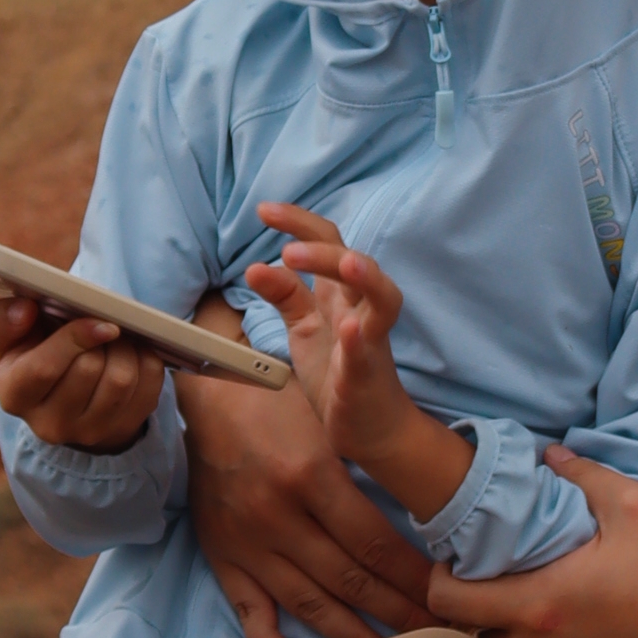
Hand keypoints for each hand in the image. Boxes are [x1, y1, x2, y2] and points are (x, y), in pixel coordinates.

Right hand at [0, 292, 163, 452]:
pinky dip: (146, 359)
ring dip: (126, 348)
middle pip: (90, 369)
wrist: (64, 395)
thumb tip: (25, 309)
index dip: (75, 338)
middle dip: (102, 337)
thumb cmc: (34, 352)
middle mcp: (49, 423)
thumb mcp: (10, 337)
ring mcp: (89, 431)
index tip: (99, 320)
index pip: (44, 368)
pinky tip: (131, 353)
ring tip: (116, 337)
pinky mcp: (124, 427)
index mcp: (16, 396)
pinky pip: (149, 385)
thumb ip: (3, 318)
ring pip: (122, 379)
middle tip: (102, 323)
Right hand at [178, 298, 434, 637]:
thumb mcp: (328, 417)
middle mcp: (279, 517)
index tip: (446, 600)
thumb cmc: (278, 394)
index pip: (375, 543)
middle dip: (398, 614)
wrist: (206, 389)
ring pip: (307, 602)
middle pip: (349, 579)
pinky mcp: (221, 553)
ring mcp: (247, 541)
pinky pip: (246, 605)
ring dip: (350, 637)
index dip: (413, 578)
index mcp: (311, 476)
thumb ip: (360, 464)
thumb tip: (414, 512)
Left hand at [244, 205, 473, 526]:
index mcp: (341, 293)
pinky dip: (360, 340)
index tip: (265, 210)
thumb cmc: (338, 370)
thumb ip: (285, 295)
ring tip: (346, 263)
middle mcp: (360, 308)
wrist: (370, 427)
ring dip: (365, 278)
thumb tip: (256, 266)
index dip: (299, 222)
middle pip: (354, 262)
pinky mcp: (368, 376)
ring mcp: (369, 341)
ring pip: (382, 299)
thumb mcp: (304, 327)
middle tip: (288, 248)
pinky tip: (349, 329)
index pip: (328, 242)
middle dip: (324, 248)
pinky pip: (368, 354)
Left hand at [425, 448, 637, 637]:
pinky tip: (568, 626)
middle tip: (494, 573)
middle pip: (470, 635)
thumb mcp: (635, 506)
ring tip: (531, 596)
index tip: (457, 556)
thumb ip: (582, 475)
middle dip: (473, 605)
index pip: (449, 602)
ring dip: (505, 631)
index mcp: (539, 605)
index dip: (440, 577)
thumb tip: (548, 454)